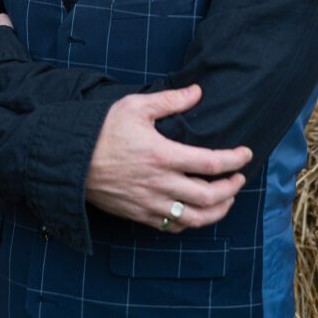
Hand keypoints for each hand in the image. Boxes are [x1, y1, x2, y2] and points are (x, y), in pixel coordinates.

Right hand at [85, 84, 251, 232]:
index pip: (211, 162)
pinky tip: (197, 212)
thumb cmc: (102, 130)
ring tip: (227, 199)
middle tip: (239, 177)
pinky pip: (174, 226)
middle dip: (232, 188)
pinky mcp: (140, 215)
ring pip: (196, 218)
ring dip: (218, 210)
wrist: (71, 160)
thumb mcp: (135, 106)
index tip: (246, 153)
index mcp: (163, 155)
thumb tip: (197, 91)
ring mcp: (151, 203)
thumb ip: (169, 100)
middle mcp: (161, 183)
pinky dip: (192, 222)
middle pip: (210, 196)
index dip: (234, 159)